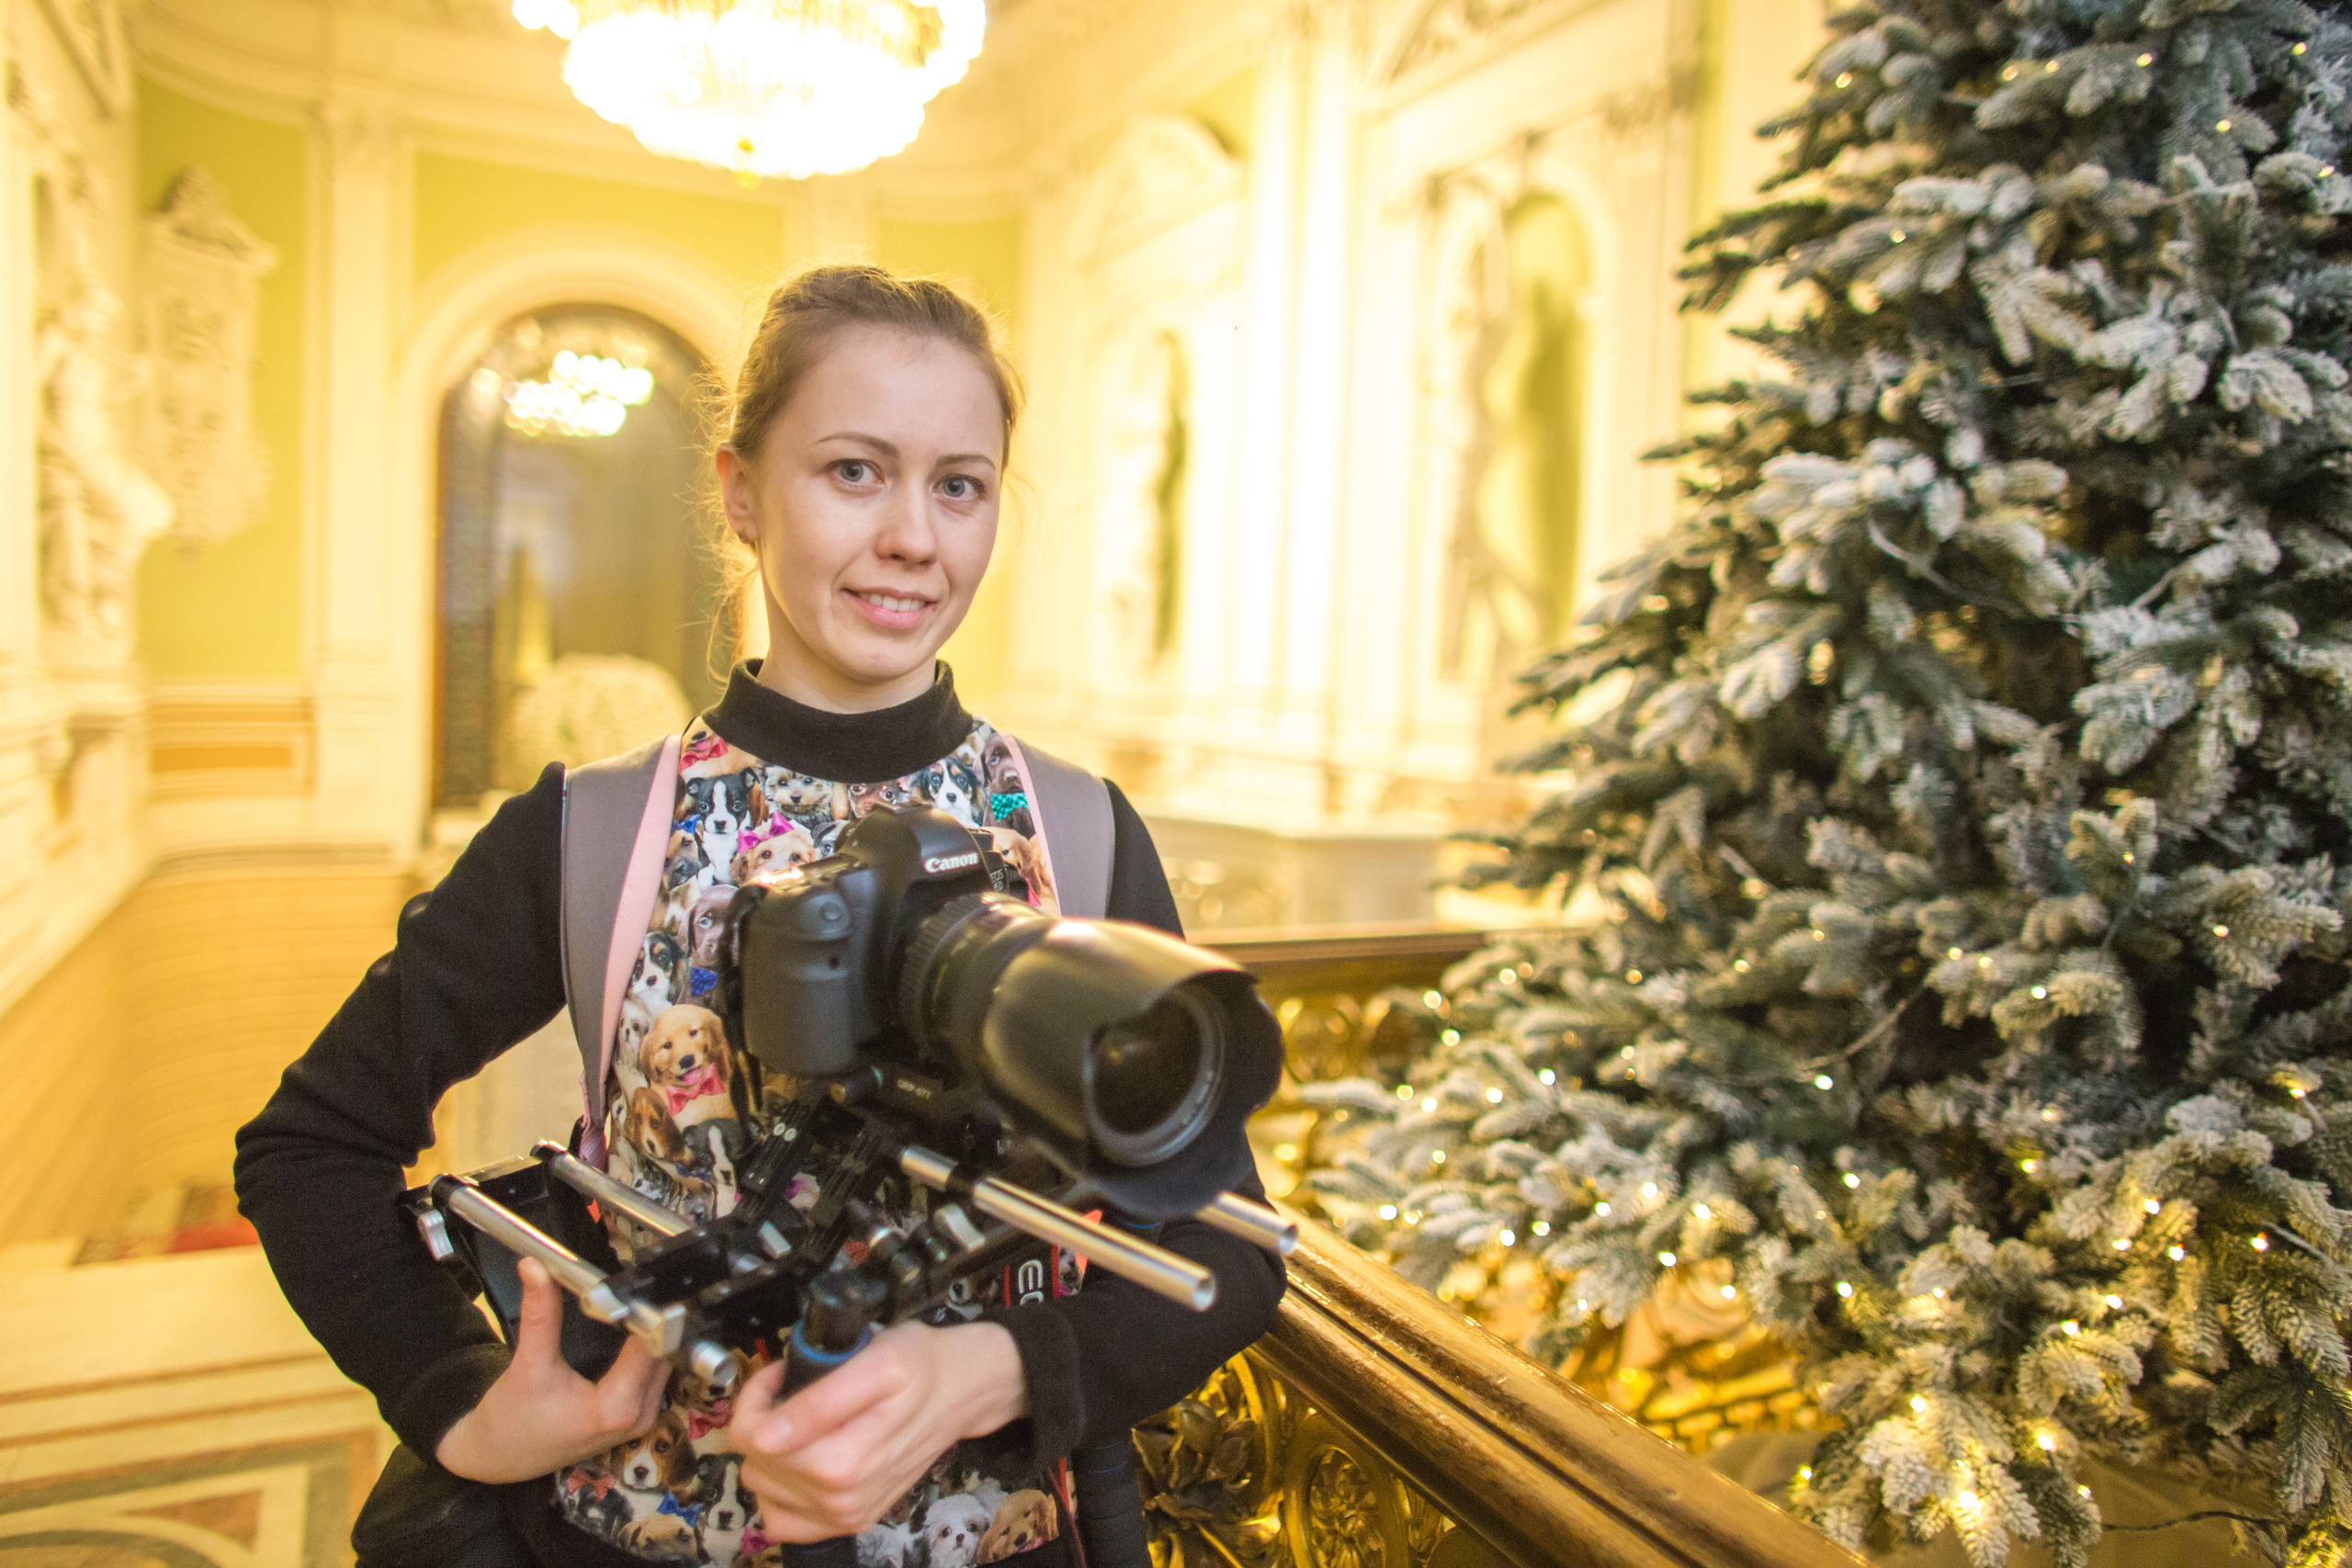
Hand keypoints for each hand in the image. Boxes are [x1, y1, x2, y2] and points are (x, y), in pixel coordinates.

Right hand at [434, 1257, 672, 1482]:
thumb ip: (540, 1315)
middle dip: (651, 1317)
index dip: (649, 1311)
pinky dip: (646, 1348)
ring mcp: (642, 1418)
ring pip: (663, 1361)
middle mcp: (640, 1415)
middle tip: (638, 1281)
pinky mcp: (636, 1415)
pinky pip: (654, 1372)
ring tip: (635, 1298)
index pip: (652, 1346)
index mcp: (617, 1408)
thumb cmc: (511, 1419)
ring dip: (652, 1331)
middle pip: (664, 1352)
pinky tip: (633, 1326)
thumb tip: (537, 1267)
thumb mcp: (527, 1365)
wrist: (498, 1457)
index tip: (643, 1281)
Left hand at [729, 1320, 1027, 1540]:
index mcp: (843, 1462)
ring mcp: (845, 1515)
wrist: (960, 1392)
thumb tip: (765, 1437)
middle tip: (797, 1391)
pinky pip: (781, 1520)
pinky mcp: (848, 1521)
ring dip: (772, 1453)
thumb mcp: (875, 1363)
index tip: (780, 1375)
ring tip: (804, 1422)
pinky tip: (802, 1459)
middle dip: (765, 1421)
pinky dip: (780, 1490)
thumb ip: (818, 1401)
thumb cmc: (921, 1367)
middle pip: (755, 1463)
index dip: (757, 1396)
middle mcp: (842, 1498)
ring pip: (762, 1488)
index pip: (752, 1438)